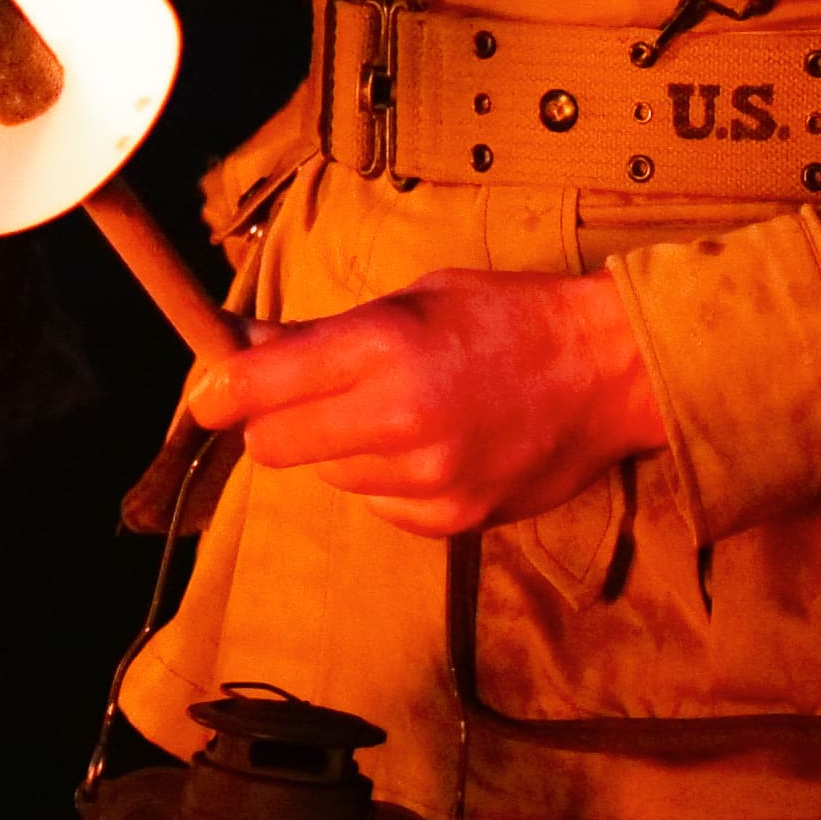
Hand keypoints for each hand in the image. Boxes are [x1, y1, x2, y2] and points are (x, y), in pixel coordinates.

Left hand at [191, 271, 659, 538]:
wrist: (610, 371)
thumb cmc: (507, 316)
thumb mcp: (411, 299)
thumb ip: (320, 334)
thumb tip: (236, 349)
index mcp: (383, 347)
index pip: (256, 389)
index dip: (218, 393)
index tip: (210, 393)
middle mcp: (398, 419)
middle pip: (274, 447)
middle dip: (276, 422)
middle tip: (308, 398)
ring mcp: (427, 479)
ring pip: (328, 476)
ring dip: (342, 449)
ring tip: (402, 411)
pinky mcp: (451, 520)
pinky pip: (378, 506)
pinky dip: (388, 480)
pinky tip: (436, 444)